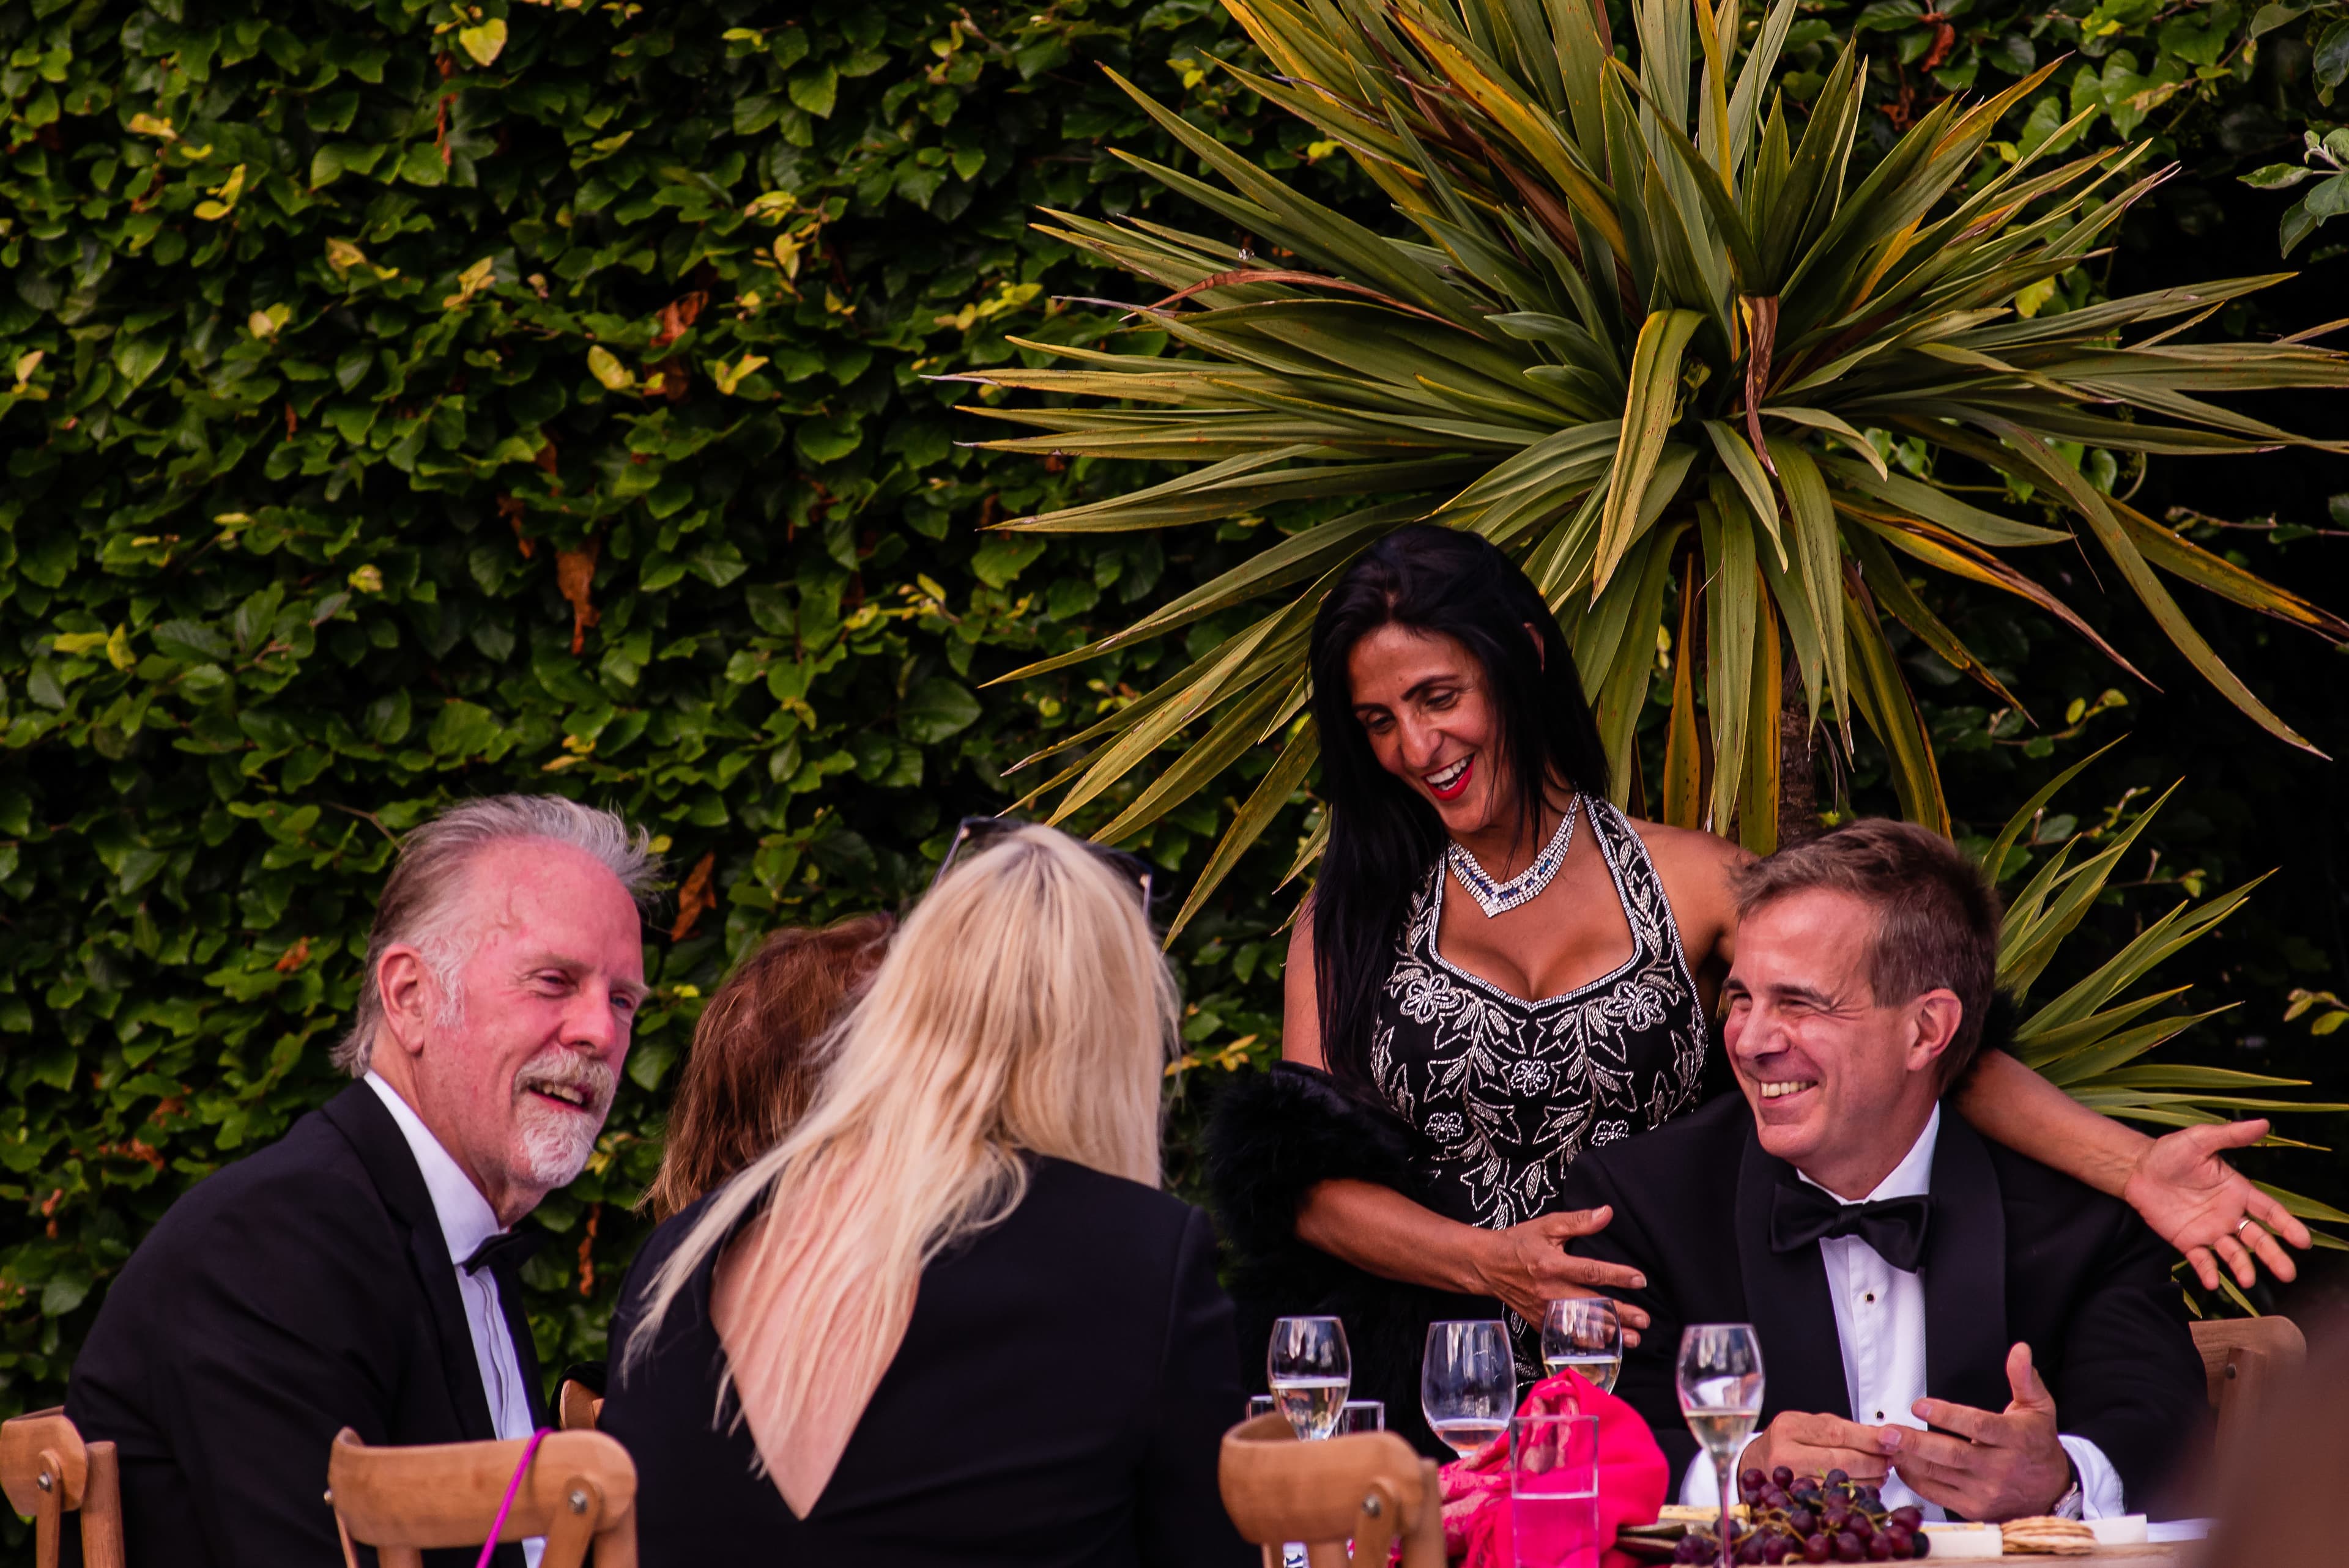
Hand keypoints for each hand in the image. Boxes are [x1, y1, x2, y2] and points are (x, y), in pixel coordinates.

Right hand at [1472, 1207, 1652, 1343]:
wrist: (1487, 1265)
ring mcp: (1543, 1310)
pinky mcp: (1539, 1322)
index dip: (1617, 1276)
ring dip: (1609, 1333)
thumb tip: (1606, 1213)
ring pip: (1581, 1325)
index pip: (1590, 1271)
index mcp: (1551, 1264)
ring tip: (1634, 1339)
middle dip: (1620, 1314)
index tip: (1640, 1280)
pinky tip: (1606, 1346)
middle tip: (1645, 1320)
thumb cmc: (1518, 1243)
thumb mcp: (1546, 1226)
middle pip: (1591, 1304)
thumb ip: (1578, 1221)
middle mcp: (1548, 1290)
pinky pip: (1567, 1335)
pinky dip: (1587, 1343)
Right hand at [1737, 1411, 1891, 1485]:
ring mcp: (1787, 1479)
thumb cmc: (1787, 1441)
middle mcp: (1784, 1452)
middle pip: (1840, 1459)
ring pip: (1838, 1481)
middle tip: (1889, 1460)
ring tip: (1880, 1473)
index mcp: (1790, 1426)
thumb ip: (1842, 1429)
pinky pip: (1830, 1497)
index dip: (1868, 1438)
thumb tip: (1884, 1436)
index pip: (1837, 1432)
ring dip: (1868, 1479)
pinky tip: (1864, 1486)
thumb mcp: (1809, 1424)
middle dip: (1872, 1460)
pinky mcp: (1792, 1499)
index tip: (1892, 1439)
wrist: (1755, 1462)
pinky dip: (1853, 1492)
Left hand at [1890, 1342, 2071, 1521]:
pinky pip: (1938, 1494)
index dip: (1947, 1416)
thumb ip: (2024, 1378)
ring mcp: (1985, 1491)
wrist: (2053, 1492)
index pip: (1977, 1427)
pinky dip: (1915, 1479)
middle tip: (1889, 1431)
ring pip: (1940, 1475)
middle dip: (1916, 1443)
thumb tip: (2020, 1350)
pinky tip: (1900, 1462)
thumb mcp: (2038, 1408)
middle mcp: (1999, 1467)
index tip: (1919, 1406)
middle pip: (1953, 1455)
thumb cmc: (2038, 1445)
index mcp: (2013, 1439)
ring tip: (1886, 1443)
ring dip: (1910, 1459)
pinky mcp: (1974, 1508)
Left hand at [2120, 1119, 2310, 1289]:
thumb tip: (2262, 1123)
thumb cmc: (2170, 1152)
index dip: (2287, 1225)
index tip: (2302, 1240)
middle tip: (2288, 1274)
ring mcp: (2209, 1230)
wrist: (2136, 1169)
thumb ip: (2230, 1135)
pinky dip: (2208, 1272)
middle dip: (2273, 1256)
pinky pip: (2201, 1260)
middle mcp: (2228, 1215)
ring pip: (2233, 1253)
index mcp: (2238, 1192)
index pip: (2269, 1211)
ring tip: (2248, 1280)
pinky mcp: (2187, 1241)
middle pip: (2257, 1239)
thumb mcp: (2200, 1140)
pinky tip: (2213, 1282)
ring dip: (2243, 1268)